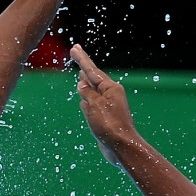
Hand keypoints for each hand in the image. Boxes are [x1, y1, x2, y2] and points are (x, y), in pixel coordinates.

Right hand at [71, 43, 132, 167]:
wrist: (120, 147)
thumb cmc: (109, 125)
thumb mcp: (94, 105)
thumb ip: (86, 92)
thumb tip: (81, 84)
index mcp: (111, 88)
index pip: (92, 70)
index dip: (82, 59)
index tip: (75, 48)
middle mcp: (110, 94)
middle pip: (93, 77)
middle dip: (84, 66)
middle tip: (76, 52)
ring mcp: (107, 105)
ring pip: (92, 90)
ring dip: (85, 82)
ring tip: (80, 72)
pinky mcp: (104, 117)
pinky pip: (92, 104)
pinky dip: (86, 99)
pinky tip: (82, 97)